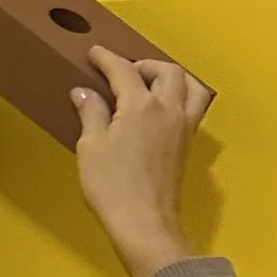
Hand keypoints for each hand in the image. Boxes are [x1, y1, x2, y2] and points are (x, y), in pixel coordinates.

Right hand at [70, 48, 213, 276]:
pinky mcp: (187, 146)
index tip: (95, 53)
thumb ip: (91, 114)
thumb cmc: (112, 187)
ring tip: (152, 84)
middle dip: (145, 64)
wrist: (145, 223)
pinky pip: (193, 107)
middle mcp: (168, 110)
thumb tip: (84, 93)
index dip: (107, 58)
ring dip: (172, 77)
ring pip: (189, 86)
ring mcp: (182, 128)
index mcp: (141, 106)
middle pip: (166, 71)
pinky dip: (180, 97)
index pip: (123, 71)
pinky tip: (163, 109)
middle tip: (124, 71)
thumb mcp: (91, 147)